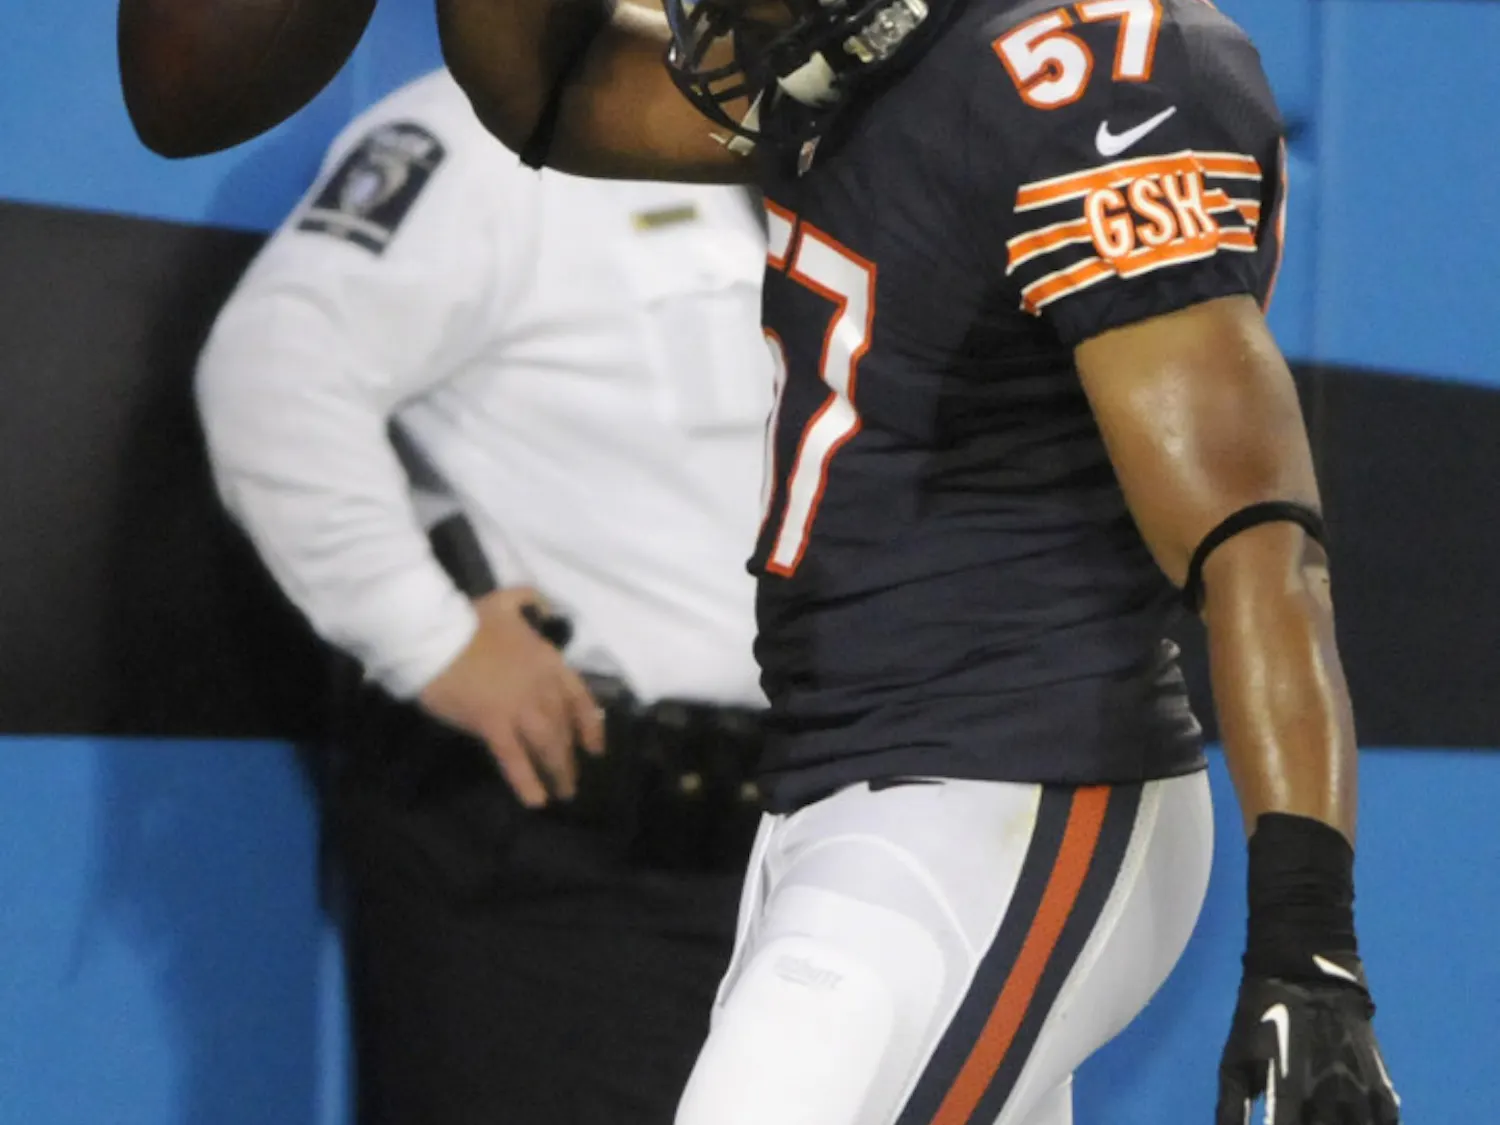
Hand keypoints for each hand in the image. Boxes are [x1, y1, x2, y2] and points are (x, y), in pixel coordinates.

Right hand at [418, 587, 604, 806]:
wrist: (435, 635)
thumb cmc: (467, 619)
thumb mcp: (506, 600)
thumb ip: (532, 601)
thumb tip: (547, 607)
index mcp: (548, 660)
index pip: (580, 698)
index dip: (591, 725)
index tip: (596, 747)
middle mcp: (541, 687)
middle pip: (564, 727)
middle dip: (571, 756)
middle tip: (573, 779)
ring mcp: (519, 707)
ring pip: (548, 745)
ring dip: (558, 771)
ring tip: (562, 793)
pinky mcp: (493, 724)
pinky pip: (515, 758)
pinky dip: (527, 781)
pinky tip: (536, 800)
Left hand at [1216, 957, 1400, 1124]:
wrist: (1308, 972)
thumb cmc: (1262, 1016)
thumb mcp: (1235, 1059)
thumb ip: (1231, 1108)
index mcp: (1290, 1094)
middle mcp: (1331, 1100)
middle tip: (1296, 1118)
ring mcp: (1362, 1096)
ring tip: (1318, 1118)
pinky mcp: (1384, 1090)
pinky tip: (1348, 1119)